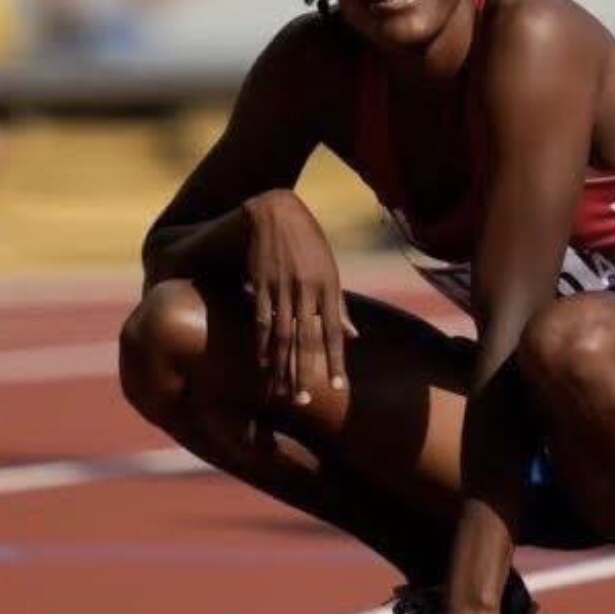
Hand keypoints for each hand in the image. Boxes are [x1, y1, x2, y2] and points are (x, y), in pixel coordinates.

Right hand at [242, 190, 358, 405]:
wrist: (275, 212)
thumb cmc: (308, 244)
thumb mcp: (329, 270)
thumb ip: (339, 306)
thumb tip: (353, 337)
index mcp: (327, 287)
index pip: (333, 332)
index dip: (335, 360)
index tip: (338, 387)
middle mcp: (306, 290)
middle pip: (305, 339)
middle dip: (304, 372)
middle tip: (303, 401)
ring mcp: (282, 287)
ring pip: (282, 334)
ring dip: (281, 366)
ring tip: (280, 391)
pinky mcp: (261, 283)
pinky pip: (261, 319)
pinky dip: (262, 343)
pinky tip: (263, 363)